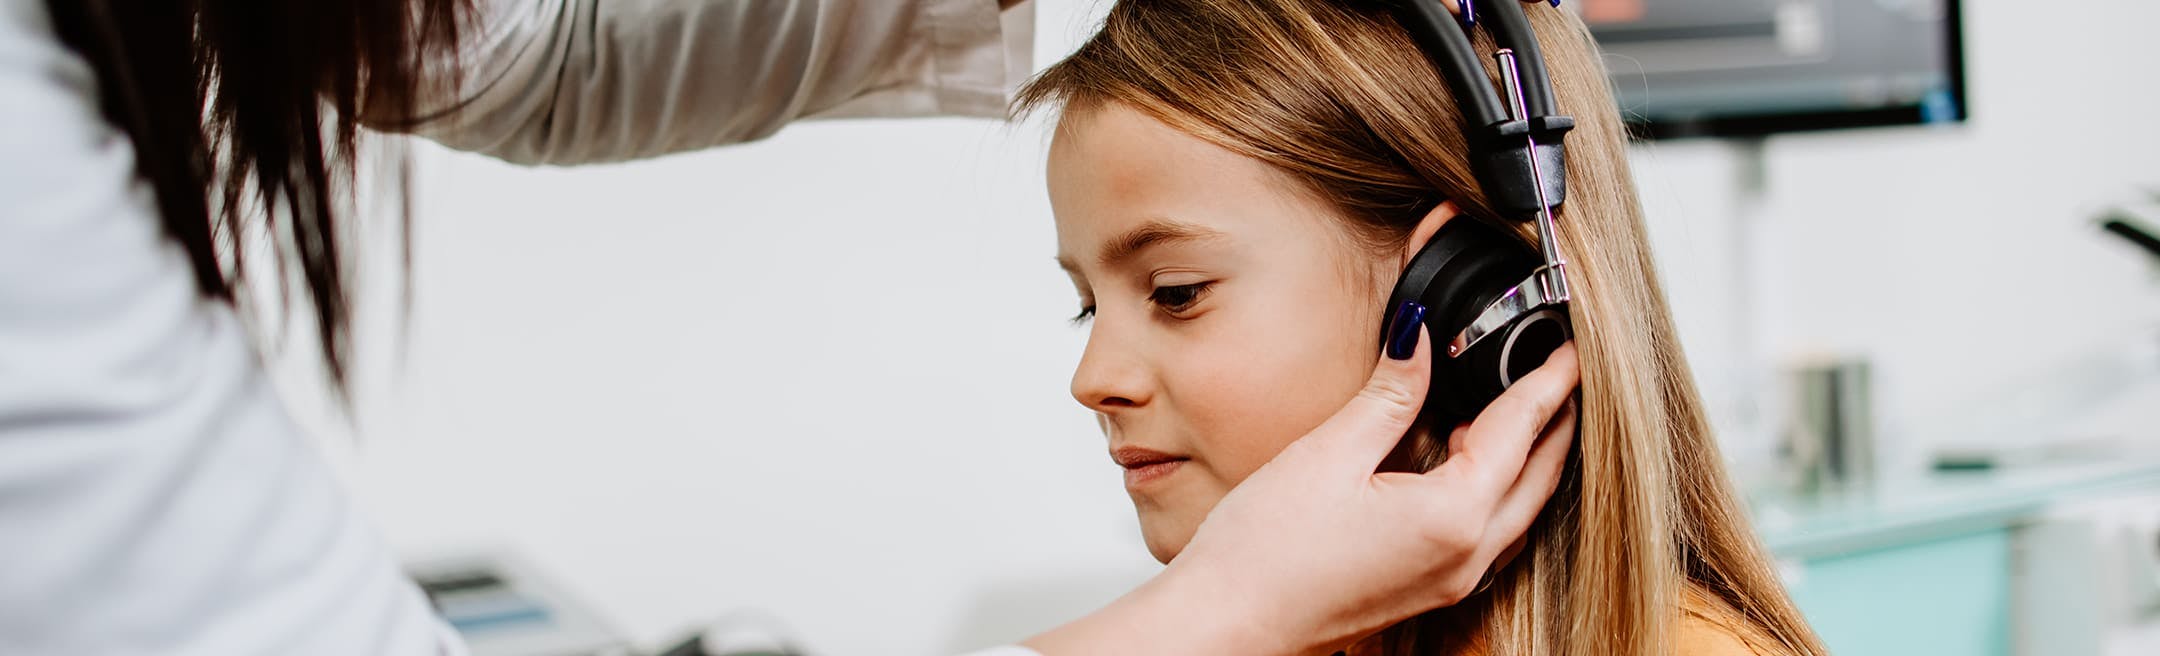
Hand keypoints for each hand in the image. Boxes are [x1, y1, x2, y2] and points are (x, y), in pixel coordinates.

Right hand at [1024, 328, 1580, 654]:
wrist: (1228, 622)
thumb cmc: (1265, 554)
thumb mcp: (1330, 452)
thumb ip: (1390, 393)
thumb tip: (1419, 338)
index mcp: (1452, 516)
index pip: (1519, 431)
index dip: (1544, 382)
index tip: (1565, 349)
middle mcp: (1464, 557)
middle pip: (1537, 476)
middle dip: (1552, 421)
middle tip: (1555, 372)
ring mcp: (1448, 581)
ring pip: (1518, 510)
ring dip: (1527, 460)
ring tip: (1517, 411)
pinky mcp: (1424, 589)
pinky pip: (1487, 535)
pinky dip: (1495, 492)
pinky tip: (1464, 467)